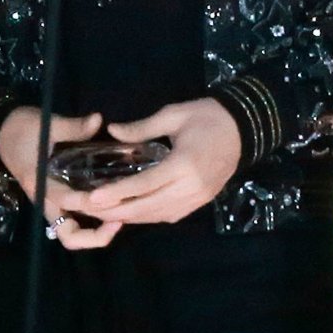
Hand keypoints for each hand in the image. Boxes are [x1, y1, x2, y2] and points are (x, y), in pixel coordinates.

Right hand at [0, 107, 121, 251]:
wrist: (1, 132)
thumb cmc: (21, 129)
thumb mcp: (47, 124)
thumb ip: (73, 126)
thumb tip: (98, 119)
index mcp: (40, 183)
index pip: (68, 201)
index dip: (93, 202)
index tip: (117, 197)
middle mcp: (45, 200)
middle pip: (68, 234)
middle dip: (95, 235)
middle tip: (122, 220)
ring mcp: (50, 203)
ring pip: (70, 233)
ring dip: (94, 234)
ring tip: (120, 220)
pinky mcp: (55, 200)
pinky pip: (72, 221)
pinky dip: (90, 223)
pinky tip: (111, 209)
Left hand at [71, 98, 241, 225]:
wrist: (245, 128)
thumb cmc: (208, 117)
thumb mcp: (174, 114)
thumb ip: (142, 127)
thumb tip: (113, 131)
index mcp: (184, 164)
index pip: (144, 185)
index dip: (117, 193)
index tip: (92, 199)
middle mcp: (191, 187)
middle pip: (148, 207)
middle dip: (116, 211)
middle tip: (88, 210)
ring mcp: (198, 198)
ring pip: (158, 215)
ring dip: (130, 217)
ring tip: (103, 214)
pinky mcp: (201, 202)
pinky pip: (170, 215)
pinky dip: (148, 217)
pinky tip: (132, 213)